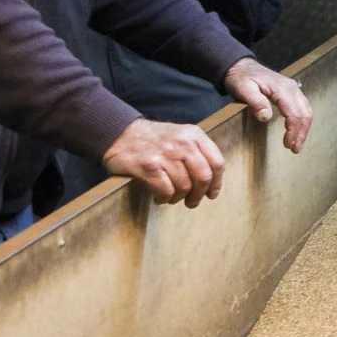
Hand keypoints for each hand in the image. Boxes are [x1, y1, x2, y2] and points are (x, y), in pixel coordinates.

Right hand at [101, 119, 224, 206]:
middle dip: (199, 195)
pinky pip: (165, 191)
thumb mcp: (180, 135)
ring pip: (184, 186)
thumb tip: (211, 181)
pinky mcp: (149, 166)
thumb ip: (197, 152)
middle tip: (192, 202)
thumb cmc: (153, 139)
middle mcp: (182, 143)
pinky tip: (159, 196)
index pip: (217, 162)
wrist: (120, 133)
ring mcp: (165, 154)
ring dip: (178, 197)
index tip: (211, 193)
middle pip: (203, 177)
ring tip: (171, 197)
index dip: (216, 183)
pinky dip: (164, 198)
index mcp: (193, 134)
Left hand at [223, 57, 311, 153]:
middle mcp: (291, 87)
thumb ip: (255, 102)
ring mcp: (293, 89)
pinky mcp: (291, 91)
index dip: (293, 131)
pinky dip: (302, 121)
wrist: (241, 67)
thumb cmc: (241, 79)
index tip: (288, 144)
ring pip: (306, 110)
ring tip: (296, 144)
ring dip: (304, 128)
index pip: (294, 112)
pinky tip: (297, 131)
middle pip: (304, 113)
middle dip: (301, 133)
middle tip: (294, 149)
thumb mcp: (243, 89)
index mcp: (281, 88)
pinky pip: (303, 107)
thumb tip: (266, 117)